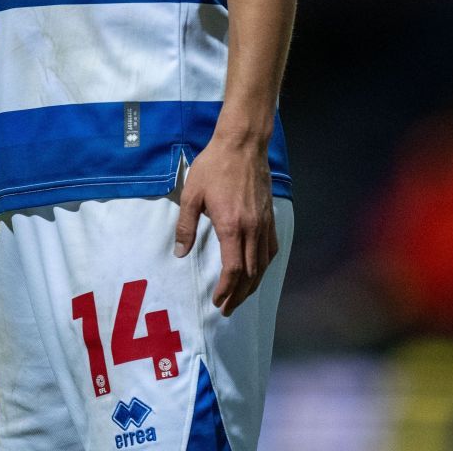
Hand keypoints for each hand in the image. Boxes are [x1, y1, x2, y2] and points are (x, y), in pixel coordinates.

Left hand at [173, 135, 277, 315]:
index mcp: (232, 226)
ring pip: (263, 264)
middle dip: (239, 295)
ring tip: (241, 298)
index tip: (217, 301)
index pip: (233, 269)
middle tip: (227, 308)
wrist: (243, 144)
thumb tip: (180, 253)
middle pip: (250, 273)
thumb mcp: (192, 194)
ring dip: (253, 285)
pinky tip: (258, 272)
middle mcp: (252, 229)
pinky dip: (265, 266)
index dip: (226, 289)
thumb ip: (186, 226)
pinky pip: (271, 249)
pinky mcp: (270, 217)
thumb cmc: (214, 166)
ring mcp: (264, 223)